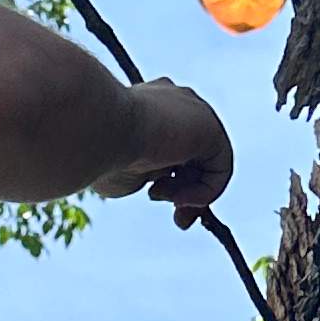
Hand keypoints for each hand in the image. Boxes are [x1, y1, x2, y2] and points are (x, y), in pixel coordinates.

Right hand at [87, 78, 231, 216]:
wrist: (98, 128)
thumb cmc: (98, 150)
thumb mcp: (122, 168)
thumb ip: (142, 173)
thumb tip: (159, 186)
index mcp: (149, 106)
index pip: (171, 144)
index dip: (168, 177)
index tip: (154, 195)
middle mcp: (175, 103)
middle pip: (192, 156)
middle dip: (184, 191)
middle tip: (177, 217)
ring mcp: (194, 112)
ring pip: (206, 164)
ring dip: (190, 194)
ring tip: (165, 198)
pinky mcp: (210, 127)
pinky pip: (221, 168)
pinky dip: (206, 192)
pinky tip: (181, 198)